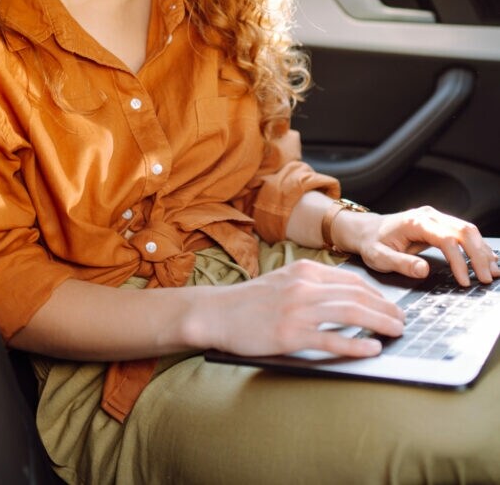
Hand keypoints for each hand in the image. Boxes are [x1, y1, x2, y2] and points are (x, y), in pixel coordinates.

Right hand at [203, 258, 403, 358]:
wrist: (217, 312)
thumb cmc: (250, 301)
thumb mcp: (284, 280)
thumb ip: (311, 284)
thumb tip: (345, 297)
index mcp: (304, 270)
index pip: (351, 279)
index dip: (376, 293)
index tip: (390, 304)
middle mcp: (304, 286)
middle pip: (357, 295)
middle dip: (385, 307)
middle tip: (402, 320)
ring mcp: (298, 309)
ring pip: (350, 313)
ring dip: (379, 322)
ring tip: (396, 331)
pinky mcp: (290, 334)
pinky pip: (331, 337)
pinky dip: (356, 344)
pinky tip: (372, 348)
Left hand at [347, 205, 499, 286]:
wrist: (367, 230)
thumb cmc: (372, 243)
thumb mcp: (379, 257)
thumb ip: (400, 263)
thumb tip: (423, 270)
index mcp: (415, 222)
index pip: (446, 239)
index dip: (459, 261)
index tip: (464, 282)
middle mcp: (429, 216)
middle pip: (463, 231)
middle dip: (478, 255)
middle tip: (485, 279)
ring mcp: (436, 218)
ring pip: (467, 230)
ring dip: (482, 250)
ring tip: (492, 272)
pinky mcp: (440, 224)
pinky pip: (463, 232)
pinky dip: (477, 246)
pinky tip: (487, 259)